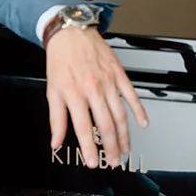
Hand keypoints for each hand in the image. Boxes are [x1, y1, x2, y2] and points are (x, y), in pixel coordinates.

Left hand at [46, 27, 148, 166]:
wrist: (71, 32)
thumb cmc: (61, 60)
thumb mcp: (52, 91)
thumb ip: (56, 119)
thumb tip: (55, 141)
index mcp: (74, 94)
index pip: (83, 128)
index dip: (89, 148)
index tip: (92, 162)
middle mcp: (92, 89)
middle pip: (106, 125)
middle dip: (111, 147)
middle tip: (114, 161)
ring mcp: (108, 82)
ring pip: (120, 114)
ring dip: (125, 135)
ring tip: (125, 149)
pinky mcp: (118, 74)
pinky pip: (131, 95)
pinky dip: (139, 110)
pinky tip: (143, 123)